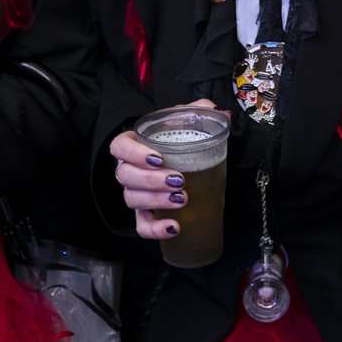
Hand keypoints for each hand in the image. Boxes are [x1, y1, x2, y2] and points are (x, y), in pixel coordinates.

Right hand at [109, 98, 214, 239]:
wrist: (190, 160)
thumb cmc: (183, 138)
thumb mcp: (190, 119)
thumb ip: (202, 111)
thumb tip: (222, 113)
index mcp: (135, 144)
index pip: (119, 147)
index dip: (133, 154)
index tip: (158, 158)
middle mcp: (130, 169)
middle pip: (126, 176)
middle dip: (151, 180)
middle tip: (179, 181)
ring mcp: (136, 193)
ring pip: (132, 200)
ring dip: (156, 201)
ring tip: (182, 199)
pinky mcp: (146, 213)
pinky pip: (143, 225)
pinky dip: (155, 230)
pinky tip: (174, 228)